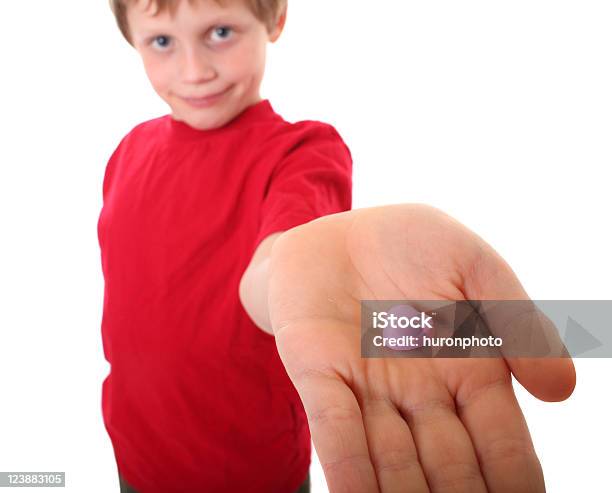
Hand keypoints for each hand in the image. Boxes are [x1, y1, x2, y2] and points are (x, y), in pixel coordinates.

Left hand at [267, 203, 574, 492]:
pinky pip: (335, 426)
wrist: (342, 230)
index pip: (500, 443)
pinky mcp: (319, 372)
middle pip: (448, 465)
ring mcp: (368, 388)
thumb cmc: (414, 244)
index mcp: (468, 372)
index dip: (513, 478)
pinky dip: (348, 466)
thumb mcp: (474, 265)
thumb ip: (515, 320)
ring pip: (391, 458)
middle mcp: (420, 394)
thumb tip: (562, 391)